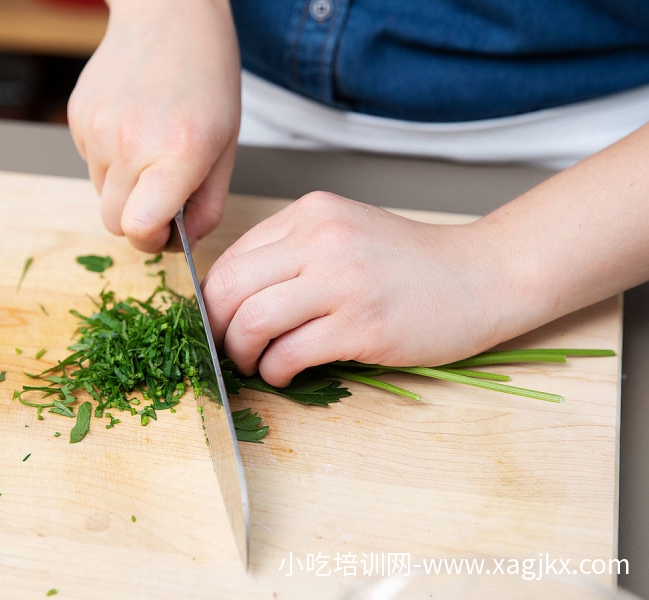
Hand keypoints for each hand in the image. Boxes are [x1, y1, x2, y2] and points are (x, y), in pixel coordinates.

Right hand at [67, 0, 240, 251]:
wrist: (168, 14)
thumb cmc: (207, 78)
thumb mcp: (226, 147)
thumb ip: (209, 205)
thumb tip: (185, 243)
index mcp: (176, 154)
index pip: (138, 229)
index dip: (152, 241)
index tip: (166, 233)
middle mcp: (130, 144)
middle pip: (114, 222)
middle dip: (139, 221)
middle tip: (162, 199)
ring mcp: (96, 129)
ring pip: (101, 194)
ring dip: (125, 188)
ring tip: (151, 150)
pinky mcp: (77, 117)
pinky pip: (89, 164)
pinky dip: (110, 160)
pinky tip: (133, 128)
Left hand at [202, 192, 508, 386]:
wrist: (481, 276)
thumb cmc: (409, 263)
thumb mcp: (345, 233)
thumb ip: (292, 254)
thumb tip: (234, 300)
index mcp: (311, 213)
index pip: (233, 258)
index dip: (214, 299)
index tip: (219, 324)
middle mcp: (321, 239)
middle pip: (230, 288)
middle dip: (215, 328)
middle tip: (225, 349)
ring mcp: (342, 281)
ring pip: (252, 321)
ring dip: (240, 353)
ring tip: (253, 364)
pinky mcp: (363, 325)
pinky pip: (290, 353)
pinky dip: (275, 371)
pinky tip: (285, 373)